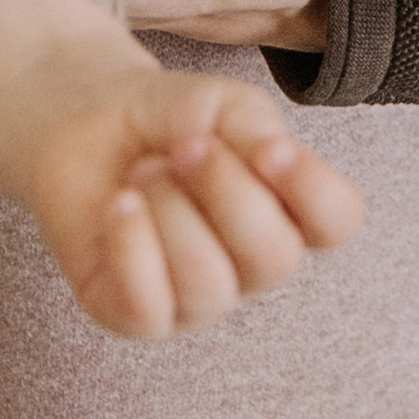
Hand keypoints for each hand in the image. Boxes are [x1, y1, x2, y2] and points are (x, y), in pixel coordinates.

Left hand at [0, 0, 363, 338]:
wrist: (82, 119)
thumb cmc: (165, 118)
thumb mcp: (220, 104)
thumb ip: (254, 129)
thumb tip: (273, 158)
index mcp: (287, 211)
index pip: (336, 222)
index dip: (313, 189)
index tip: (269, 146)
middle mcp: (249, 266)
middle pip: (275, 258)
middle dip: (225, 190)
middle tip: (183, 147)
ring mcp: (194, 298)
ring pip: (208, 282)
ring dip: (171, 211)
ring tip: (144, 173)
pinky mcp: (130, 314)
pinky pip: (147, 307)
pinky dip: (132, 245)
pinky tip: (119, 204)